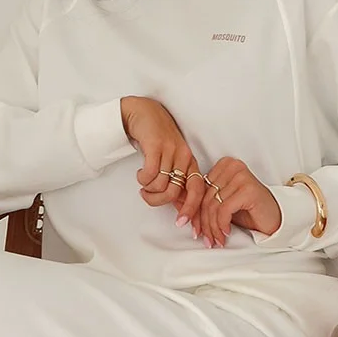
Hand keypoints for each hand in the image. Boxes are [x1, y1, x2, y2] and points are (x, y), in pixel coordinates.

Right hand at [121, 98, 203, 225]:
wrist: (144, 113)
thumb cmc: (157, 140)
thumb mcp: (170, 161)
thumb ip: (176, 182)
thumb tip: (178, 207)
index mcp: (190, 162)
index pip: (197, 191)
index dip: (190, 209)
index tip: (181, 224)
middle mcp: (184, 157)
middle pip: (175, 192)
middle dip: (158, 201)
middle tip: (147, 196)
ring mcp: (171, 150)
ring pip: (161, 185)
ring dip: (147, 189)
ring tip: (142, 182)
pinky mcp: (156, 145)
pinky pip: (150, 174)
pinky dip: (142, 179)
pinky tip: (140, 174)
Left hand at [180, 156, 282, 247]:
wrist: (275, 217)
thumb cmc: (249, 210)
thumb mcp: (224, 202)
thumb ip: (207, 201)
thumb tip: (185, 215)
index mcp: (224, 165)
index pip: (201, 190)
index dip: (195, 212)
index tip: (194, 229)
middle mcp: (232, 166)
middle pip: (205, 198)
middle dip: (203, 223)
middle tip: (205, 239)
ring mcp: (241, 176)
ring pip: (213, 206)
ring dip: (213, 228)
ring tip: (216, 240)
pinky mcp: (248, 189)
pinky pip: (224, 210)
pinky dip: (223, 224)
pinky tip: (226, 233)